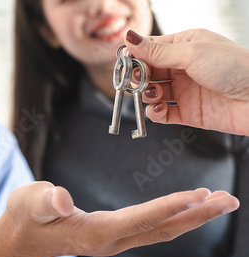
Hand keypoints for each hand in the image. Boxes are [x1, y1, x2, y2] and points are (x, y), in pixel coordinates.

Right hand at [3, 182, 238, 256]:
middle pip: (161, 230)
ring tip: (219, 202)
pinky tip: (188, 207)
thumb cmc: (24, 219)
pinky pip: (153, 227)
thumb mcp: (28, 203)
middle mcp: (110, 241)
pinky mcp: (115, 235)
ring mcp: (114, 241)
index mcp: (93, 233)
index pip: (138, 220)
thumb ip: (45, 201)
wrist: (21, 241)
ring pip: (162, 230)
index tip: (197, 196)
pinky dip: (175, 216)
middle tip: (228, 200)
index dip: (168, 207)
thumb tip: (61, 199)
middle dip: (197, 216)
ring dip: (193, 217)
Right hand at [124, 29, 248, 135]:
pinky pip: (163, 114)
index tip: (124, 64)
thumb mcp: (192, 53)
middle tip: (135, 82)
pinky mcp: (189, 112)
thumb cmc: (235, 68)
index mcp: (186, 46)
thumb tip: (129, 38)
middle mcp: (184, 67)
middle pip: (149, 72)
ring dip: (146, 95)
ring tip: (151, 96)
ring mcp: (186, 91)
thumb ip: (157, 52)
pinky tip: (157, 110)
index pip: (151, 49)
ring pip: (153, 93)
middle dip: (139, 78)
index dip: (136, 56)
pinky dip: (155, 113)